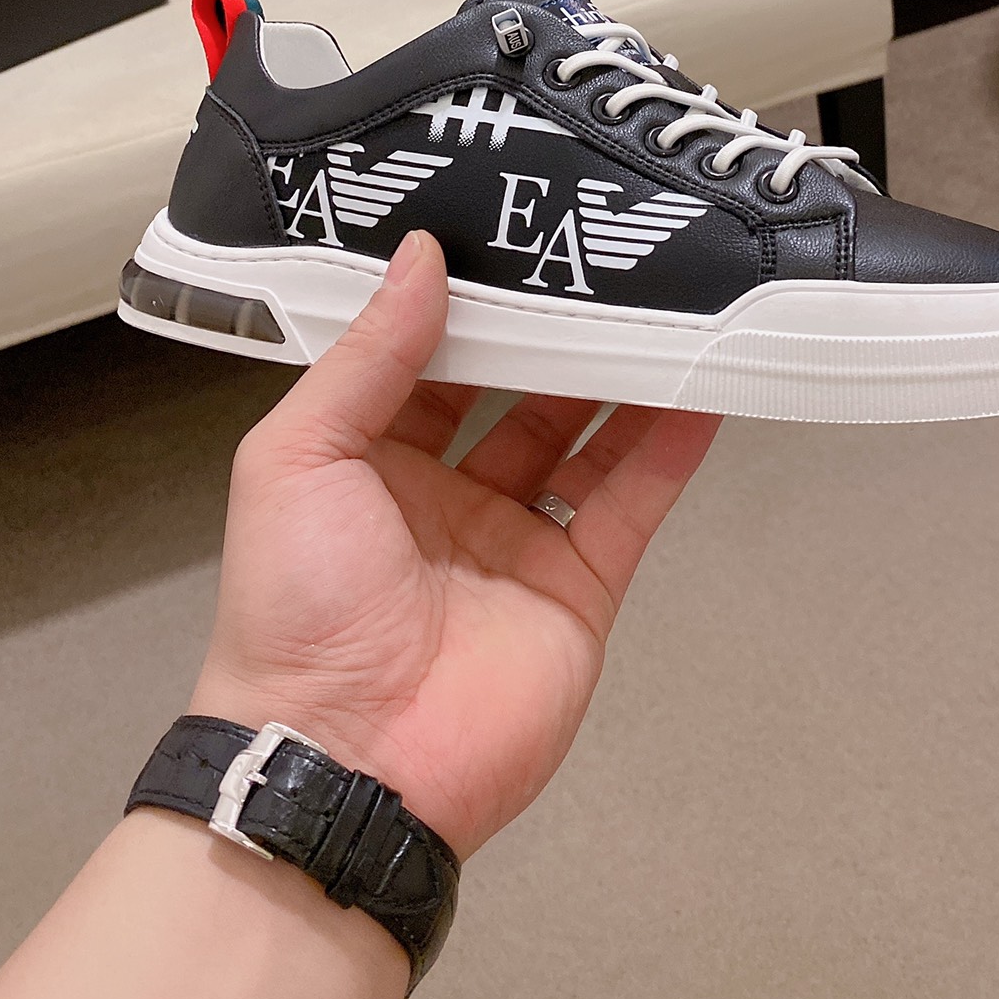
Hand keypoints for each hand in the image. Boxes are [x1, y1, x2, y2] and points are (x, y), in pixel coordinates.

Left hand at [190, 230, 719, 859]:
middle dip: (557, 334)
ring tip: (667, 305)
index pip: (432, 360)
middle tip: (602, 258)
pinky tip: (702, 391)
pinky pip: (630, 505)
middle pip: (519, 394)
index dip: (470, 302)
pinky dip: (668, 450)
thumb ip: (369, 356)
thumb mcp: (298, 457)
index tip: (512, 234)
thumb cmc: (296, 608)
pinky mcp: (579, 589)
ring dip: (623, 378)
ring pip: (585, 440)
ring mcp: (518, 543)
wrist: (348, 763)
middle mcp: (448, 495)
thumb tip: (422, 256)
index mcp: (370, 461)